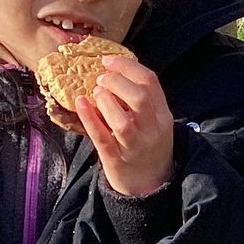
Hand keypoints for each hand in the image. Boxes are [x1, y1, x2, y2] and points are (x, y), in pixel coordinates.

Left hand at [77, 54, 175, 197]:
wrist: (149, 183)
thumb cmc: (147, 144)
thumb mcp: (154, 120)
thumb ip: (142, 99)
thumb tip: (114, 71)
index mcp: (163, 115)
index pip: (150, 82)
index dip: (127, 66)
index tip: (108, 61)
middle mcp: (152, 129)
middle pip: (139, 98)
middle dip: (116, 82)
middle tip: (101, 79)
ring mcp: (135, 146)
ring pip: (122, 121)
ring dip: (105, 101)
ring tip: (95, 94)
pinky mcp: (116, 159)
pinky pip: (101, 137)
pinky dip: (89, 118)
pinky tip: (80, 103)